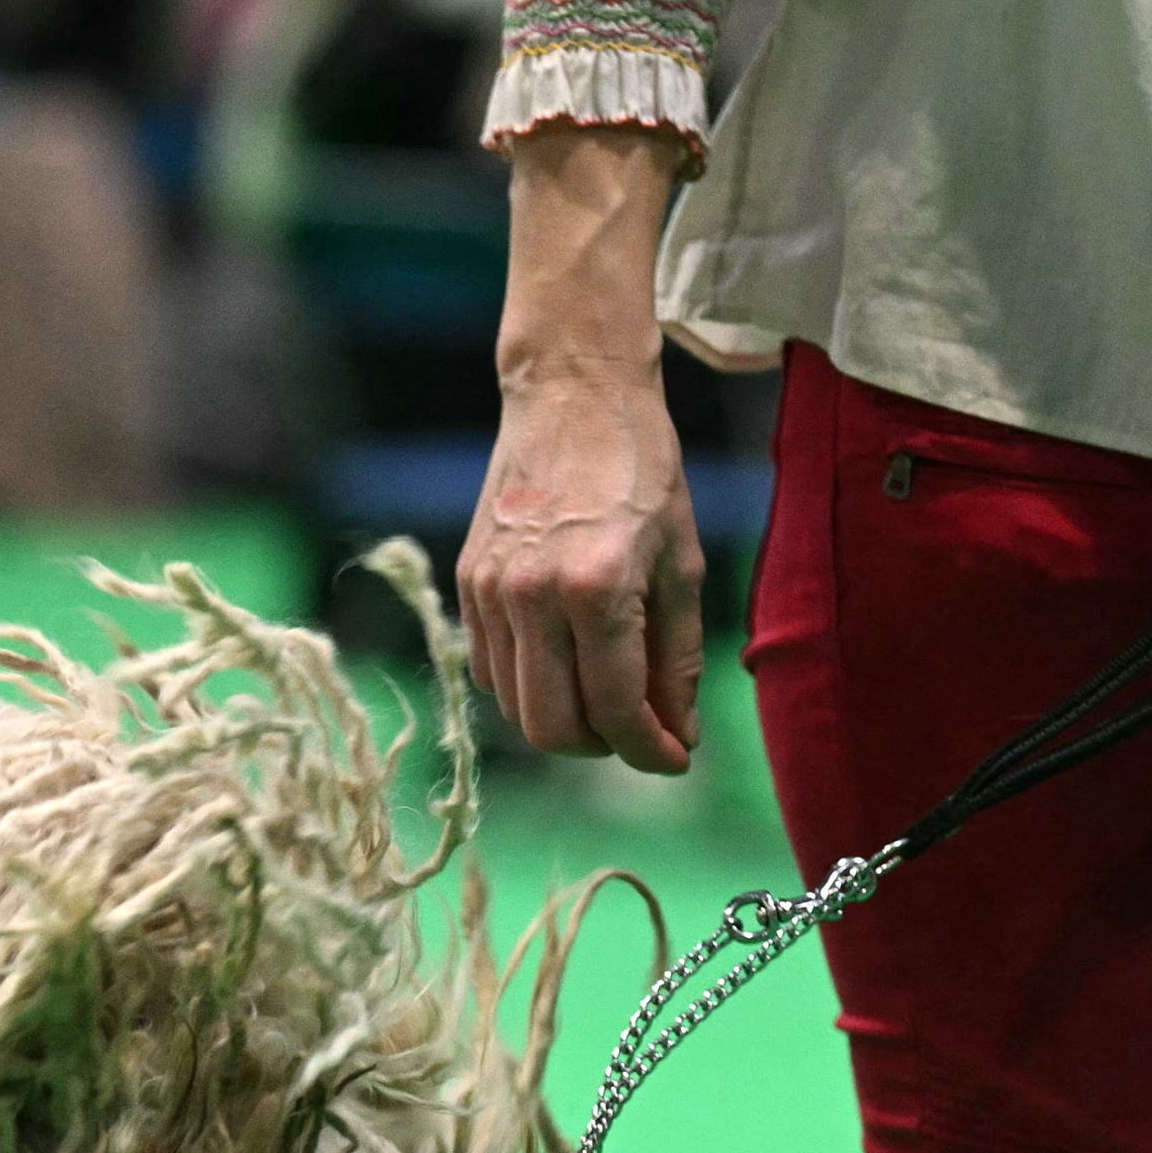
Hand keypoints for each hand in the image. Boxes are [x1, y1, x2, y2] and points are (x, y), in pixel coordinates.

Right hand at [461, 357, 704, 772]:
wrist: (573, 394)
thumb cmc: (644, 469)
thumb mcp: (683, 562)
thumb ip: (678, 656)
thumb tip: (679, 733)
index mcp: (596, 589)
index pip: (617, 708)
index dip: (651, 750)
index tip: (676, 758)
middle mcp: (532, 598)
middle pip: (553, 728)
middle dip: (603, 747)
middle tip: (636, 731)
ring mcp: (490, 592)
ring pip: (515, 708)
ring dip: (564, 721)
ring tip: (603, 695)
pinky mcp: (468, 583)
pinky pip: (490, 670)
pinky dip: (528, 687)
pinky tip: (563, 662)